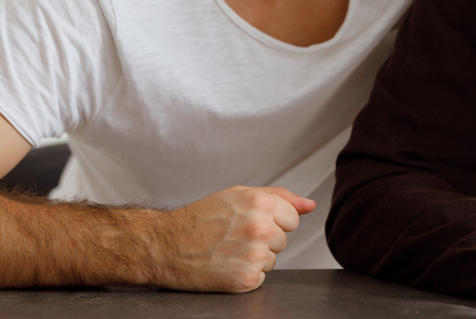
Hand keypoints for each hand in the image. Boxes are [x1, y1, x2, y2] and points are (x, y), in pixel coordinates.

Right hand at [152, 185, 314, 292]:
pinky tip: (224, 265)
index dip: (272, 222)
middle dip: (263, 240)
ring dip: (254, 258)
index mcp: (260, 203)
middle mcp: (260, 227)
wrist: (164, 246)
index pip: (292, 219)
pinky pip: (260, 278)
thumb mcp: (238, 195)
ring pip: (273, 260)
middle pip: (283, 241)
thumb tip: (310, 205)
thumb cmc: (200, 219)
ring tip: (227, 250)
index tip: (248, 222)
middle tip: (232, 237)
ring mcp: (254, 255)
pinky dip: (245, 275)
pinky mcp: (246, 279)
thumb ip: (279, 196)